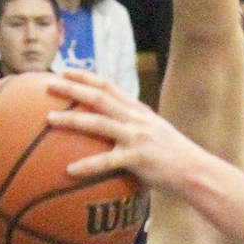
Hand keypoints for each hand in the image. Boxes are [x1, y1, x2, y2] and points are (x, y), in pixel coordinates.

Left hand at [49, 71, 202, 194]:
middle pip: (98, 96)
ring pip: (98, 122)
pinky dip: (86, 166)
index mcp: (137, 110)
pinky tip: (69, 170)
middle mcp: (135, 118)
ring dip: (71, 119)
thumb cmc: (175, 159)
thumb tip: (115, 138)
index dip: (85, 76)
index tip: (65, 71)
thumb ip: (135, 131)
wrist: (195, 172)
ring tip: (49, 120)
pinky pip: (106, 161)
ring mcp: (136, 136)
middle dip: (71, 87)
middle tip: (48, 84)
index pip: (107, 85)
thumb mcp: (155, 135)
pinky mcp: (137, 158)